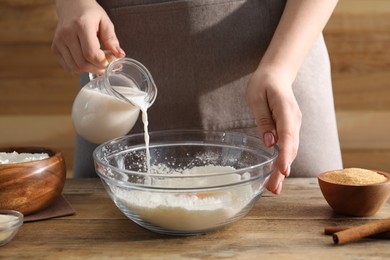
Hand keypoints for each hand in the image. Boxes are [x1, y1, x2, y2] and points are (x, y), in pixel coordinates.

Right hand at [51, 0, 124, 73]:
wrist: (71, 6)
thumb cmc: (90, 14)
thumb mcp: (105, 22)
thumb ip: (112, 39)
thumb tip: (119, 54)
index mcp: (81, 25)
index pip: (91, 53)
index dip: (102, 62)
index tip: (109, 60)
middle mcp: (67, 34)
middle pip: (83, 63)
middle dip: (97, 68)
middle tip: (104, 64)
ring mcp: (59, 42)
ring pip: (75, 68)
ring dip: (89, 70)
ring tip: (96, 62)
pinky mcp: (55, 48)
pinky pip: (68, 67)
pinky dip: (79, 69)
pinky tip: (86, 61)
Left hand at [246, 66, 301, 193]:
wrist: (276, 74)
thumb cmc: (263, 83)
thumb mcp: (256, 98)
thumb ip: (263, 120)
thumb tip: (269, 143)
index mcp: (285, 109)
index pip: (288, 135)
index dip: (285, 155)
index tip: (282, 171)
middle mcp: (294, 120)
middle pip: (291, 148)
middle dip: (282, 170)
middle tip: (273, 189)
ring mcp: (294, 125)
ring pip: (290, 150)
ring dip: (282, 169)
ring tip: (273, 188)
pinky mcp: (290, 129)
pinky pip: (288, 147)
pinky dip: (283, 161)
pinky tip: (277, 174)